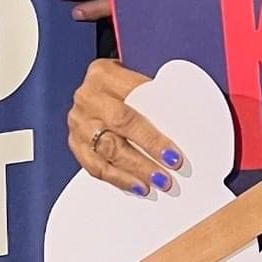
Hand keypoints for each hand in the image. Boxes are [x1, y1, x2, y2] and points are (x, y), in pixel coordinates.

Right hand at [66, 58, 184, 197]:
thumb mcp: (139, 82)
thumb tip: (185, 131)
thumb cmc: (128, 87)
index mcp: (103, 75)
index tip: (173, 156)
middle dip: (144, 157)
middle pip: (117, 130)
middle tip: (166, 177)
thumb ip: (155, 99)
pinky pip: (94, 166)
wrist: (102, 88)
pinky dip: (117, 179)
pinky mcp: (75, 142)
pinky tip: (136, 186)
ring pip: (106, 151)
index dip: (152, 136)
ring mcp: (78, 121)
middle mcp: (87, 97)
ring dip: (133, 171)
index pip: (130, 108)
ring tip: (156, 184)